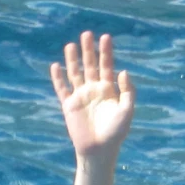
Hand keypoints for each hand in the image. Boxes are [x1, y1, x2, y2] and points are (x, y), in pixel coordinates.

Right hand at [50, 30, 134, 160]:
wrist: (99, 151)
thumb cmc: (116, 133)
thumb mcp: (127, 111)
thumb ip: (127, 91)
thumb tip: (123, 71)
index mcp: (109, 90)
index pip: (106, 66)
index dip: (106, 52)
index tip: (105, 37)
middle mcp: (94, 90)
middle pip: (90, 65)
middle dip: (88, 50)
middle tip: (87, 33)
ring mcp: (81, 96)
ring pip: (75, 73)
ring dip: (73, 59)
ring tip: (70, 45)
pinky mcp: (69, 105)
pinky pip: (62, 89)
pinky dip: (58, 78)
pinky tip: (56, 66)